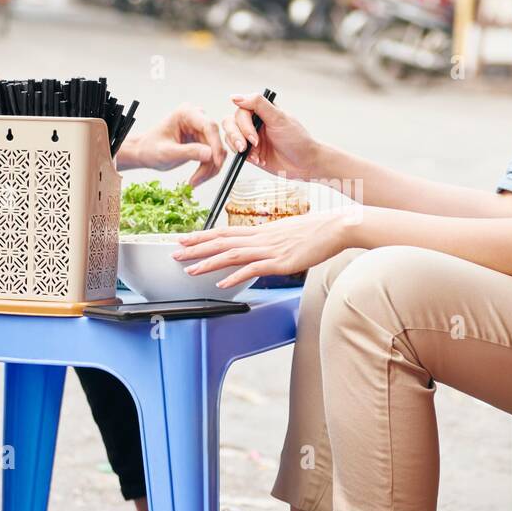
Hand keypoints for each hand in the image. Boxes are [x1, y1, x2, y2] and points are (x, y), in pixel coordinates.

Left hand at [122, 103, 225, 185]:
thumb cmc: (149, 149)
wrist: (144, 153)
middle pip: (215, 140)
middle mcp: (195, 118)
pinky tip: (197, 178)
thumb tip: (210, 154)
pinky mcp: (202, 140)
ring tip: (194, 181)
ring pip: (216, 151)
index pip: (209, 126)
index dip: (216, 145)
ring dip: (209, 169)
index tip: (217, 162)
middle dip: (211, 162)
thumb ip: (189, 152)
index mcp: (186, 113)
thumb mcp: (167, 153)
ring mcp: (199, 129)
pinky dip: (207, 169)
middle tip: (200, 178)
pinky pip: (213, 155)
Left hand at [171, 210, 351, 289]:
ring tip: (189, 270)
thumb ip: (273, 241)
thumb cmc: (317, 231)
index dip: (203, 235)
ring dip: (208, 262)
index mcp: (262, 230)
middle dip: (196, 248)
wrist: (336, 227)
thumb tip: (265, 249)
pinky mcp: (280, 262)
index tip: (185, 239)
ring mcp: (269, 249)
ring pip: (231, 254)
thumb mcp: (289, 232)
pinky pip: (252, 269)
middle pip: (222, 241)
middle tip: (175, 253)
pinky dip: (234, 276)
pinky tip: (221, 283)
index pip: (225, 231)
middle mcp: (261, 237)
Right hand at [221, 93, 320, 178]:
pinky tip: (259, 160)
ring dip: (239, 147)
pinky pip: (235, 151)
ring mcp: (250, 137)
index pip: (240, 110)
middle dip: (237, 136)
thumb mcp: (279, 118)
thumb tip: (235, 97)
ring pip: (229, 137)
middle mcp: (253, 121)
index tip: (254, 137)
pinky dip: (244, 157)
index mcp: (260, 110)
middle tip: (249, 146)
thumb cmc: (297, 139)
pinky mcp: (249, 151)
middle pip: (230, 123)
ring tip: (256, 155)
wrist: (304, 163)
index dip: (244, 125)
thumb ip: (258, 104)